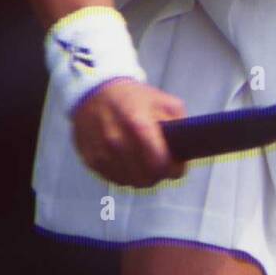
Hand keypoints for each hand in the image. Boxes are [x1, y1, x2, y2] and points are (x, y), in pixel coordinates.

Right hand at [71, 78, 188, 187]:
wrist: (94, 92)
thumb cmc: (132, 98)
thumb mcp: (162, 101)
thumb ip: (178, 123)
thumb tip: (184, 150)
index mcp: (137, 124)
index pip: (160, 164)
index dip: (174, 169)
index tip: (177, 166)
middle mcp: (116, 141)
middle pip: (147, 178)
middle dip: (159, 174)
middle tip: (162, 165)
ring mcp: (101, 153)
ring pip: (131, 182)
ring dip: (142, 177)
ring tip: (146, 163)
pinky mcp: (90, 160)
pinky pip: (115, 180)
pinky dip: (126, 175)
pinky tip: (130, 162)